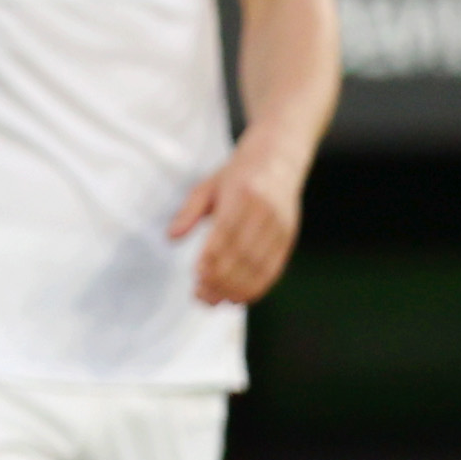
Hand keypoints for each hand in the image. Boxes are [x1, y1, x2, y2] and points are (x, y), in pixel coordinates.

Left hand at [171, 137, 306, 303]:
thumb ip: (189, 212)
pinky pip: (274, 268)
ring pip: (259, 266)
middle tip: (200, 295)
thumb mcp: (207, 186)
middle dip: (222, 279)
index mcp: (243, 194)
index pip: (227, 232)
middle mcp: (266, 211)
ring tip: (214, 300)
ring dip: (236, 288)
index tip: (197, 276)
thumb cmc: (237, 175)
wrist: (278, 159)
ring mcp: (280, 226)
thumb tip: (172, 237)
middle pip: (244, 254)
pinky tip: (238, 297)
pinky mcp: (288, 237)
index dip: (213, 257)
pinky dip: (256, 287)